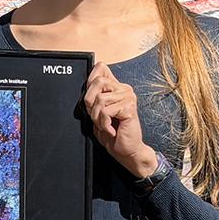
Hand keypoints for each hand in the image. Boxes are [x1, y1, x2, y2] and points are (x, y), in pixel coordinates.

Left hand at [84, 64, 157, 178]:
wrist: (127, 151)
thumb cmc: (113, 134)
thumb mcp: (97, 113)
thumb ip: (93, 97)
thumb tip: (88, 82)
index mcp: (117, 88)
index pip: (101, 68)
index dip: (90, 81)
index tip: (91, 100)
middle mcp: (124, 89)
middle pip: (98, 82)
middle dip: (90, 103)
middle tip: (97, 117)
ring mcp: (128, 97)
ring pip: (100, 99)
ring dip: (97, 117)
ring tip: (105, 125)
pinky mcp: (129, 107)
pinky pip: (106, 111)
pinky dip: (104, 123)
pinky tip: (111, 129)